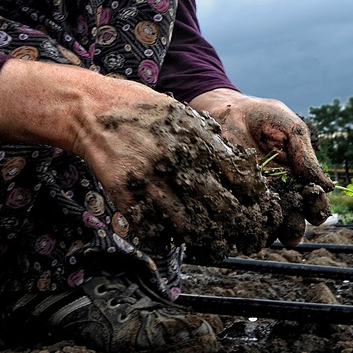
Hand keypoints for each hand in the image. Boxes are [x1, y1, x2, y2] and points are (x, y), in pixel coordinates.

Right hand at [0, 60, 262, 238]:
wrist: (92, 109)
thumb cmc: (139, 108)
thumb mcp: (181, 112)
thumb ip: (208, 138)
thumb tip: (237, 165)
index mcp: (195, 138)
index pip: (239, 177)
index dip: (254, 200)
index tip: (259, 210)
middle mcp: (177, 162)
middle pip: (222, 208)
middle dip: (239, 227)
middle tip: (247, 237)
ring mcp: (151, 183)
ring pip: (191, 227)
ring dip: (207, 240)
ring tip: (217, 244)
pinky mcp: (128, 199)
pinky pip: (156, 231)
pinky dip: (169, 239)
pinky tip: (176, 238)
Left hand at [190, 89, 333, 239]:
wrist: (232, 110)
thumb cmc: (267, 118)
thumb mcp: (292, 130)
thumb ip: (306, 157)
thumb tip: (329, 186)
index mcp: (301, 179)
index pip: (316, 203)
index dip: (318, 206)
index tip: (313, 196)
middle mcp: (283, 194)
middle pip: (297, 223)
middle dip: (297, 227)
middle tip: (293, 220)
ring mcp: (261, 198)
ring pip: (273, 228)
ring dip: (273, 232)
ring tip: (272, 226)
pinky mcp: (239, 198)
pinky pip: (247, 221)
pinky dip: (250, 226)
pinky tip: (249, 221)